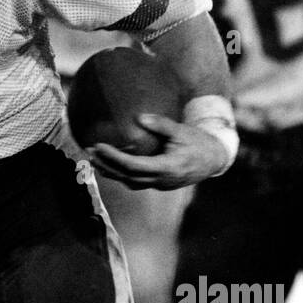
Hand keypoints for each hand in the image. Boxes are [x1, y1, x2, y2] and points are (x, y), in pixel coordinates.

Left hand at [87, 113, 230, 190]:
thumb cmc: (198, 142)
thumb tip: (138, 117)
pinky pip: (137, 182)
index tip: (99, 146)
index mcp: (167, 168)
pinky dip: (122, 174)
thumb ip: (161, 124)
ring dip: (111, 172)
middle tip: (88, 152)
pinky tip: (112, 165)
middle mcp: (161, 180)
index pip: (133, 166)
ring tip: (94, 159)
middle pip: (127, 176)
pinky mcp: (160, 184)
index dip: (114, 157)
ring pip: (130, 182)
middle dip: (106, 165)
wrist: (214, 159)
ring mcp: (160, 185)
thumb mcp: (182, 130)